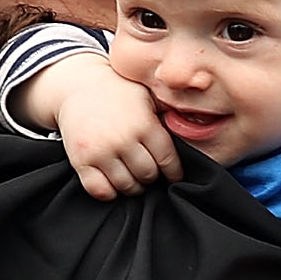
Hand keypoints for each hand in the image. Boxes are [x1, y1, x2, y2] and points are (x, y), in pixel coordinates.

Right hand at [28, 56, 180, 199]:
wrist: (78, 87)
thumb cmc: (120, 92)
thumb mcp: (148, 94)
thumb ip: (170, 111)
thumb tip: (202, 121)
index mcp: (144, 124)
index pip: (168, 161)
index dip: (174, 172)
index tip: (173, 175)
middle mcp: (123, 139)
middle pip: (147, 176)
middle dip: (152, 177)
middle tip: (150, 172)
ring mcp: (101, 151)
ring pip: (126, 186)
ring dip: (133, 186)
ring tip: (133, 177)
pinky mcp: (81, 160)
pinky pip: (99, 190)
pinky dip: (109, 192)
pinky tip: (114, 182)